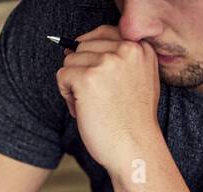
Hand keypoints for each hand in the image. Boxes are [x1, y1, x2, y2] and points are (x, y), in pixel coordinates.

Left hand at [56, 26, 160, 173]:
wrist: (136, 148)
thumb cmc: (133, 122)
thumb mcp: (139, 80)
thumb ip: (118, 59)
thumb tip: (72, 48)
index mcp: (141, 48)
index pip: (103, 32)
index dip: (92, 54)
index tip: (95, 76)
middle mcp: (126, 50)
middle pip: (83, 46)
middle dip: (83, 71)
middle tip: (97, 98)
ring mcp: (106, 62)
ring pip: (70, 61)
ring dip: (74, 85)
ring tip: (92, 106)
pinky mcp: (87, 78)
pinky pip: (62, 76)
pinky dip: (66, 95)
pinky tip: (83, 110)